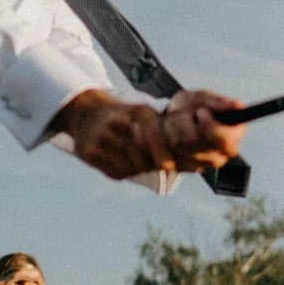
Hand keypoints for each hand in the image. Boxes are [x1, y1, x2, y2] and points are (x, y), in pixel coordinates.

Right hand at [55, 90, 173, 178]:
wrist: (86, 113)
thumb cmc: (127, 119)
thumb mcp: (146, 116)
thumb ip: (167, 134)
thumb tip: (196, 164)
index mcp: (140, 112)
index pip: (156, 139)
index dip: (164, 156)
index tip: (169, 167)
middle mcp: (120, 123)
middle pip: (144, 158)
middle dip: (151, 164)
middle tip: (152, 165)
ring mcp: (103, 138)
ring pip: (131, 168)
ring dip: (137, 169)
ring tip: (135, 160)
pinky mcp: (89, 151)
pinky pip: (115, 172)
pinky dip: (122, 171)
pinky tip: (119, 161)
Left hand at [163, 88, 248, 171]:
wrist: (167, 120)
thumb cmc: (190, 109)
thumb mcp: (201, 98)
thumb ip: (218, 101)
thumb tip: (238, 106)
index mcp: (233, 134)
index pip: (225, 139)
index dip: (210, 126)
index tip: (201, 113)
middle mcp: (222, 153)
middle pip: (198, 142)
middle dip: (185, 123)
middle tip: (187, 115)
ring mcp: (204, 164)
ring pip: (180, 145)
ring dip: (172, 127)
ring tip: (175, 120)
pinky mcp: (186, 168)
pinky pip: (170, 153)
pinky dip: (165, 137)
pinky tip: (170, 132)